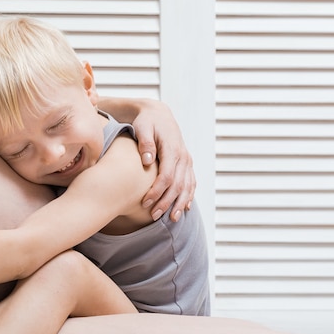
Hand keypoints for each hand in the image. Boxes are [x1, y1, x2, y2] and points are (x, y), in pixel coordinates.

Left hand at [131, 99, 195, 221]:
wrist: (159, 114)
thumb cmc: (147, 121)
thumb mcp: (142, 127)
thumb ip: (145, 143)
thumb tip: (148, 160)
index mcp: (172, 149)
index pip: (167, 176)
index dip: (157, 191)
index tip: (145, 202)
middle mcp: (183, 156)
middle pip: (178, 185)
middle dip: (166, 202)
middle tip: (154, 216)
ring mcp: (187, 160)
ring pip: (187, 186)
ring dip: (180, 203)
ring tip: (172, 219)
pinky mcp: (186, 163)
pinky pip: (191, 182)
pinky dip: (189, 196)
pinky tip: (185, 208)